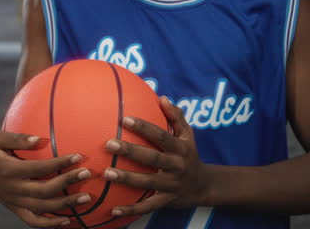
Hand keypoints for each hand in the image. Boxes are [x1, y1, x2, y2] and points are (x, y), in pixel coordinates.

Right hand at [0, 131, 91, 226]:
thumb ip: (18, 139)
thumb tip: (39, 140)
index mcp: (9, 171)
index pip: (39, 169)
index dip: (59, 164)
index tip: (78, 156)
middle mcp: (13, 189)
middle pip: (44, 190)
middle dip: (68, 183)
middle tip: (87, 174)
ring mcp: (14, 202)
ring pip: (42, 208)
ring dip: (66, 205)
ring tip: (86, 198)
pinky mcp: (14, 208)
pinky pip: (33, 221)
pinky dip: (50, 224)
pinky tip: (67, 221)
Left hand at [103, 97, 209, 216]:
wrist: (203, 186)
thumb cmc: (189, 154)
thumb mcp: (188, 135)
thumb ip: (176, 116)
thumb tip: (162, 98)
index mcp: (180, 148)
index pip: (161, 135)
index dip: (144, 127)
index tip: (125, 119)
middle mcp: (177, 166)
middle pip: (153, 158)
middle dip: (131, 151)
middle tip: (109, 144)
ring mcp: (172, 185)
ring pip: (148, 182)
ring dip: (127, 178)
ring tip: (107, 172)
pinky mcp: (166, 201)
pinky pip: (148, 207)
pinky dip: (131, 210)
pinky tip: (113, 210)